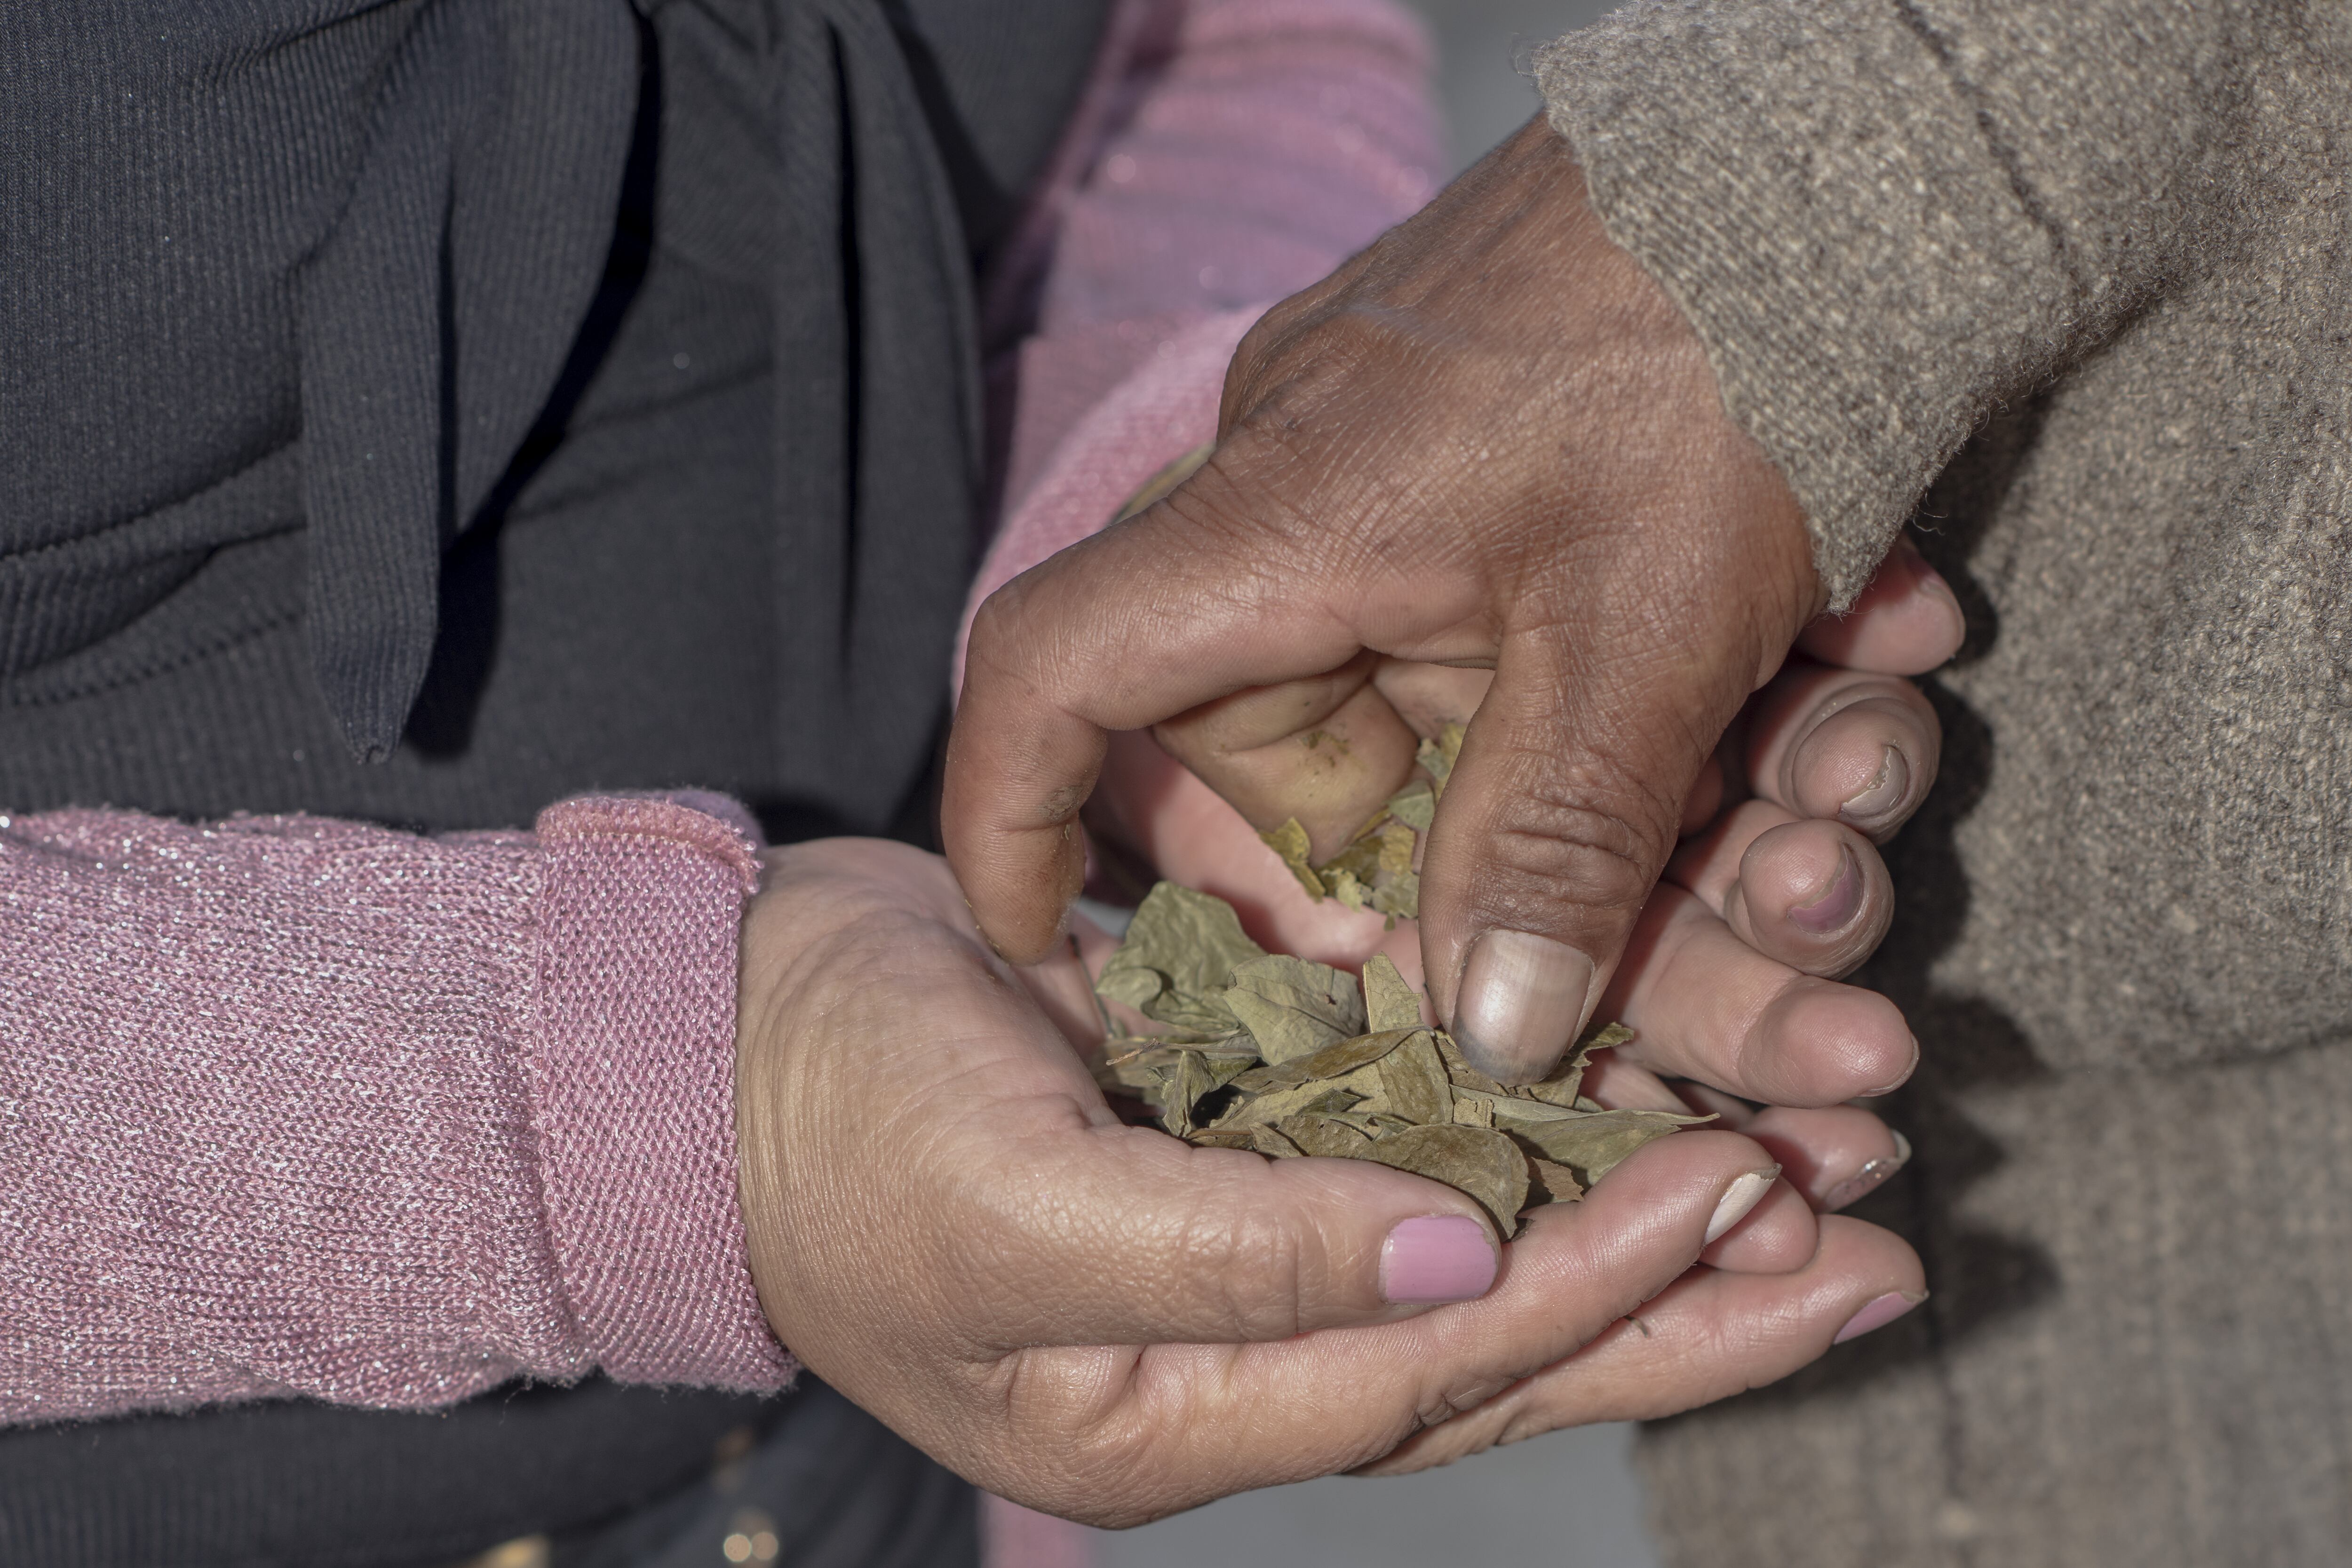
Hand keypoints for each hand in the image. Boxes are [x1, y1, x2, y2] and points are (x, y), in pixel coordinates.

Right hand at [731, 840, 1922, 1523]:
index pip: (1438, 1369)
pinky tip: (1637, 1084)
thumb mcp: (1014, 1208)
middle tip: (1875, 1251)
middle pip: (1499, 1344)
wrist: (719, 1037)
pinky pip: (1417, 1152)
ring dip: (1636, 1212)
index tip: (1752, 1203)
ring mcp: (1239, 1237)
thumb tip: (1460, 1267)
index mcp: (1177, 1404)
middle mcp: (1231, 1341)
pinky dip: (1530, 1129)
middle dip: (1684, 1302)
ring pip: (1481, 1249)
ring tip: (1812, 1175)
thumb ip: (1232, 1254)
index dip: (1599, 1292)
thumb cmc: (835, 1134)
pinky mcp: (1236, 1129)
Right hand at [948, 115, 1867, 1081]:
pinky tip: (1864, 647)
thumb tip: (1487, 1038)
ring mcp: (1405, 460)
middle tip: (1668, 874)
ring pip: (1460, 691)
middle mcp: (1306, 487)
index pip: (1059, 667)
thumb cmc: (1724, 349)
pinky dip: (1692, 665)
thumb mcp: (1647, 631)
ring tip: (1846, 750)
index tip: (1034, 927)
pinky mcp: (1503, 439)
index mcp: (1280, 524)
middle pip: (1292, 737)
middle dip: (1479, 844)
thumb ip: (1558, 843)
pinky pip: (1549, 609)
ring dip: (1657, 763)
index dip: (1015, 810)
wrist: (1848, 132)